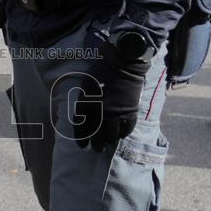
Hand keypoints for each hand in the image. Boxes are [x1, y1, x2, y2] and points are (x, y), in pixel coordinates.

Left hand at [73, 36, 149, 151]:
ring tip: (109, 144)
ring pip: (111, 136)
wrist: (122, 62)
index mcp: (86, 104)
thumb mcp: (87, 86)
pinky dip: (123, 133)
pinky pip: (126, 129)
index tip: (82, 145)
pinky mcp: (129, 111)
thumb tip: (84, 117)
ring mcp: (115, 113)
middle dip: (96, 145)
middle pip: (96, 136)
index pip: (81, 128)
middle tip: (97, 148)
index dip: (81, 139)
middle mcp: (99, 112)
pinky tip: (121, 134)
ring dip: (109, 141)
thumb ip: (85, 103)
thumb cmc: (102, 70)